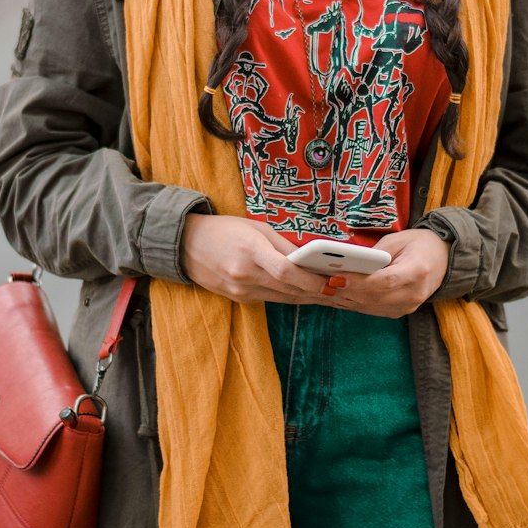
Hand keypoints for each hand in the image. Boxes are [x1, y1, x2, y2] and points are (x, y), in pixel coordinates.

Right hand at [180, 214, 327, 304]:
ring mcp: (240, 290)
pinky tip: (306, 294)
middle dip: (318, 291)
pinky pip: (270, 299)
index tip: (333, 280)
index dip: (312, 280)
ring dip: (308, 297)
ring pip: (283, 298)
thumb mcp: (255, 228)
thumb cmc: (224, 230)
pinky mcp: (238, 298)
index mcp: (250, 251)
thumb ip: (283, 245)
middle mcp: (244, 274)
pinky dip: (289, 297)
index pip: (286, 272)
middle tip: (342, 289)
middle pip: (289, 289)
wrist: (185, 245)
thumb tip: (312, 258)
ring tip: (331, 293)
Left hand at [320, 228, 450, 318]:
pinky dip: (353, 303)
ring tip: (323, 290)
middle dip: (345, 292)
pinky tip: (336, 295)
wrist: (443, 259)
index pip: (385, 282)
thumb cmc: (419, 244)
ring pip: (370, 307)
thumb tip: (348, 262)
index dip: (360, 282)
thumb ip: (376, 253)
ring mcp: (407, 307)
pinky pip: (372, 310)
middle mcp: (414, 294)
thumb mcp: (398, 239)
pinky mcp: (399, 312)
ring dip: (345, 299)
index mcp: (417, 271)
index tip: (337, 277)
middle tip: (322, 284)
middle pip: (374, 298)